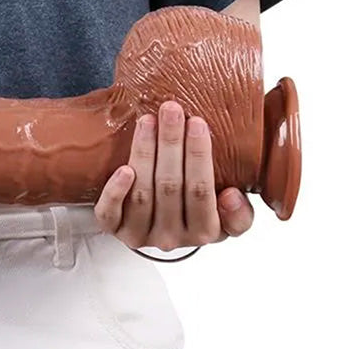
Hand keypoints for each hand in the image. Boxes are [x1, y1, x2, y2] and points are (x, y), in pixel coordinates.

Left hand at [94, 101, 254, 250]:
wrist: (153, 224)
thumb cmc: (191, 209)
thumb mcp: (226, 216)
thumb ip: (238, 214)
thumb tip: (232, 195)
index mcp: (204, 232)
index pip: (202, 192)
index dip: (199, 157)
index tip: (197, 122)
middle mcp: (171, 237)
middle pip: (170, 186)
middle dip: (171, 143)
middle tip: (171, 110)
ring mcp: (140, 234)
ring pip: (142, 193)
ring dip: (145, 153)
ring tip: (149, 121)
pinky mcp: (114, 229)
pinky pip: (110, 213)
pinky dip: (116, 191)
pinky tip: (123, 169)